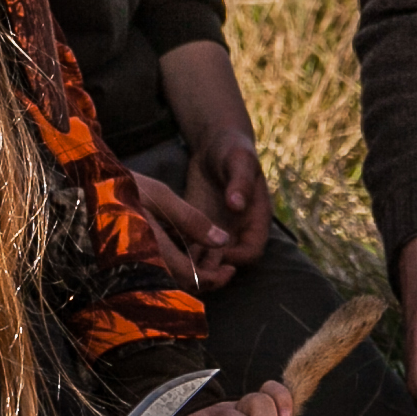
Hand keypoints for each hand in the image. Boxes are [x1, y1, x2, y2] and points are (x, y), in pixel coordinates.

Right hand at [125, 169, 232, 289]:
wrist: (78, 189)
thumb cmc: (120, 187)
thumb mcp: (160, 196)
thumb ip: (192, 220)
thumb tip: (223, 241)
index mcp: (148, 249)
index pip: (189, 277)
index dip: (214, 278)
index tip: (232, 269)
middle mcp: (137, 266)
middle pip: (179, 286)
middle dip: (206, 280)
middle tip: (226, 268)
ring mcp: (127, 269)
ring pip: (167, 282)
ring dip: (191, 276)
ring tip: (209, 260)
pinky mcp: (122, 266)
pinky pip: (154, 275)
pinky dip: (174, 270)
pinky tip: (184, 255)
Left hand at [159, 42, 277, 276]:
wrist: (213, 143)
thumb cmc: (232, 149)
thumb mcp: (238, 161)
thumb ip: (240, 182)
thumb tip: (237, 206)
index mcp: (255, 218)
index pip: (252, 250)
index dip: (237, 258)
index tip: (218, 256)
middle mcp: (237, 230)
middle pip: (227, 263)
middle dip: (210, 271)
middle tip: (189, 272)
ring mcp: (216, 230)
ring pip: (206, 259)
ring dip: (191, 266)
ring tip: (171, 267)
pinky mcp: (196, 226)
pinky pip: (189, 246)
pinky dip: (178, 252)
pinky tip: (160, 252)